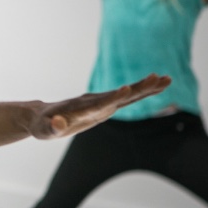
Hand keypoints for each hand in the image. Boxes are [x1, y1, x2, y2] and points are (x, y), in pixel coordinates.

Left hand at [29, 74, 171, 139]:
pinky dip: (141, 92)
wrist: (41, 116)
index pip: (101, 103)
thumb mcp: (45, 130)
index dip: (113, 97)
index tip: (126, 89)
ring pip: (127, 94)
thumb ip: (53, 128)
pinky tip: (156, 87)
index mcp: (82, 108)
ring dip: (146, 87)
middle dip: (139, 88)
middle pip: (120, 95)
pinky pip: (126, 97)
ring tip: (167, 79)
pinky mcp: (103, 105)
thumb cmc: (43, 125)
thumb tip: (57, 123)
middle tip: (159, 78)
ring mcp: (100, 102)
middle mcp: (94, 101)